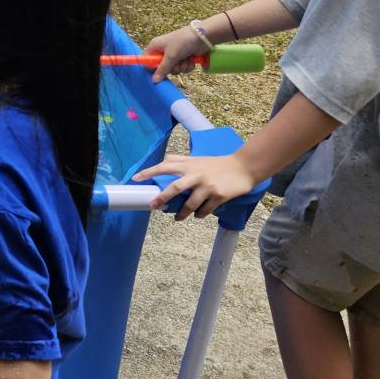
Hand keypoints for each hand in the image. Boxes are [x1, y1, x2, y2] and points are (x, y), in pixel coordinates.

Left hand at [132, 152, 263, 220]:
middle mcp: (197, 175)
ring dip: (182, 213)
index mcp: (189, 165)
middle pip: (175, 187)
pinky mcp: (219, 195)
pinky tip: (197, 215)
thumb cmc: (218, 164)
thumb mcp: (198, 159)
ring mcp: (208, 186)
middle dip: (162, 198)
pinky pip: (205, 210)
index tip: (136, 178)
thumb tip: (164, 161)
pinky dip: (199, 214)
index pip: (165, 166)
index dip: (149, 172)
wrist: (244, 167)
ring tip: (178, 219)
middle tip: (154, 207)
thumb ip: (181, 160)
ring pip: (190, 204)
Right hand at [146, 25, 208, 82]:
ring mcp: (174, 54)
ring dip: (182, 66)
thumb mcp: (171, 56)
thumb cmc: (182, 42)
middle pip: (162, 67)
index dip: (152, 67)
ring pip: (174, 69)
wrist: (202, 36)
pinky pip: (183, 68)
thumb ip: (162, 69)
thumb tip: (154, 81)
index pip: (147, 59)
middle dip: (172, 68)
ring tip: (186, 58)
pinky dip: (188, 65)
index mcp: (156, 46)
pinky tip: (191, 58)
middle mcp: (164, 51)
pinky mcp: (184, 57)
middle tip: (176, 63)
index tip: (158, 73)